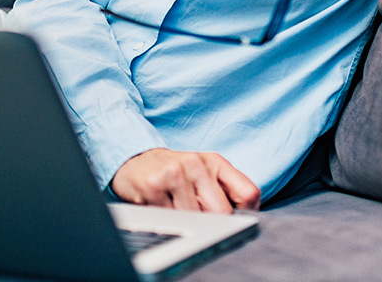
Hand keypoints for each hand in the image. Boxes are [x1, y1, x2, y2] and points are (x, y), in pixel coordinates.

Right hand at [110, 148, 260, 212]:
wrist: (134, 158)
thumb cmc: (174, 171)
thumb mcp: (204, 172)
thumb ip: (226, 190)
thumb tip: (246, 219)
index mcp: (215, 162)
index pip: (248, 193)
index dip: (246, 214)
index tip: (235, 221)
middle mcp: (196, 164)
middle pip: (222, 213)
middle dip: (212, 224)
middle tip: (198, 218)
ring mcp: (174, 174)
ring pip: (195, 220)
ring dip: (186, 223)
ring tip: (175, 209)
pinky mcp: (153, 186)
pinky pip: (171, 219)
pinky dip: (168, 221)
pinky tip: (161, 207)